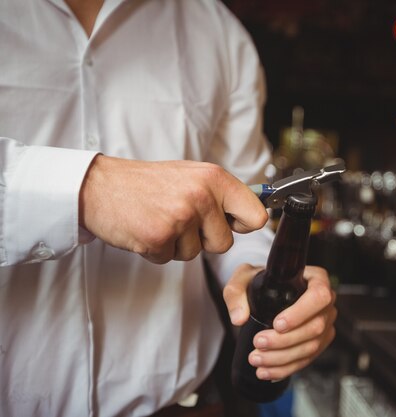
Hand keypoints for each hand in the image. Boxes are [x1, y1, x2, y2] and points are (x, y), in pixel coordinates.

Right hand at [79, 155, 267, 262]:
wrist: (100, 186)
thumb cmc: (147, 183)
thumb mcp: (192, 176)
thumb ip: (221, 195)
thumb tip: (255, 214)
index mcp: (215, 178)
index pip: (256, 216)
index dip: (243, 225)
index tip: (229, 223)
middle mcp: (201, 195)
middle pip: (224, 243)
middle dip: (203, 239)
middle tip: (178, 219)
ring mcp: (181, 216)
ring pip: (196, 253)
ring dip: (177, 245)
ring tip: (159, 220)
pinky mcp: (159, 237)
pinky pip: (170, 259)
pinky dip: (157, 251)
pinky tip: (145, 228)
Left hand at [224, 264, 336, 380]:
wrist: (266, 293)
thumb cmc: (261, 281)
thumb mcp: (244, 277)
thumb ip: (236, 292)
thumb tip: (239, 318)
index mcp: (315, 279)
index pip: (319, 296)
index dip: (300, 314)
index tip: (277, 324)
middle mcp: (325, 303)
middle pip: (315, 327)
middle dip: (284, 341)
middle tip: (258, 342)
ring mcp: (325, 324)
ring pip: (311, 347)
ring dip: (282, 358)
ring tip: (257, 359)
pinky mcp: (318, 343)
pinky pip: (306, 359)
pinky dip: (285, 368)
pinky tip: (266, 371)